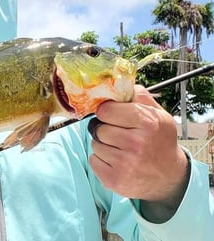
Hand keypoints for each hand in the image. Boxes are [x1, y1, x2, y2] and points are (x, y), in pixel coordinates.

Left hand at [89, 85, 188, 203]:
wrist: (168, 177)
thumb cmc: (159, 141)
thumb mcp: (158, 114)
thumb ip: (138, 96)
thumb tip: (117, 83)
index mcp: (147, 123)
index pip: (106, 110)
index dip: (107, 111)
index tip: (112, 115)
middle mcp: (136, 144)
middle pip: (98, 128)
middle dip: (105, 129)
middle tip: (119, 134)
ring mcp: (124, 164)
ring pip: (95, 144)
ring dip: (103, 145)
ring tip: (120, 148)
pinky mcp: (113, 180)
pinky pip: (93, 160)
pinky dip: (101, 160)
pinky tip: (116, 161)